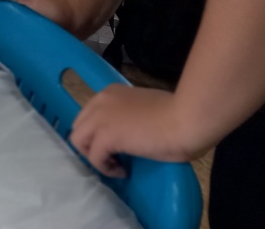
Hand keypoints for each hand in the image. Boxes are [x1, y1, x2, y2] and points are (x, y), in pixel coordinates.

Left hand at [71, 86, 204, 176]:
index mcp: (111, 93)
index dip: (96, 133)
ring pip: (78, 140)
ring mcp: (101, 117)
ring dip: (93, 156)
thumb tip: (127, 131)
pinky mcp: (106, 136)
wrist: (186, 119)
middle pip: (79, 127)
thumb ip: (129, 114)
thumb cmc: (176, 114)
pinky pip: (94, 157)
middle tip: (111, 157)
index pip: (88, 114)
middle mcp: (100, 101)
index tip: (113, 146)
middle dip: (91, 144)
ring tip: (115, 165)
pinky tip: (122, 171)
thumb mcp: (145, 109)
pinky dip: (105, 168)